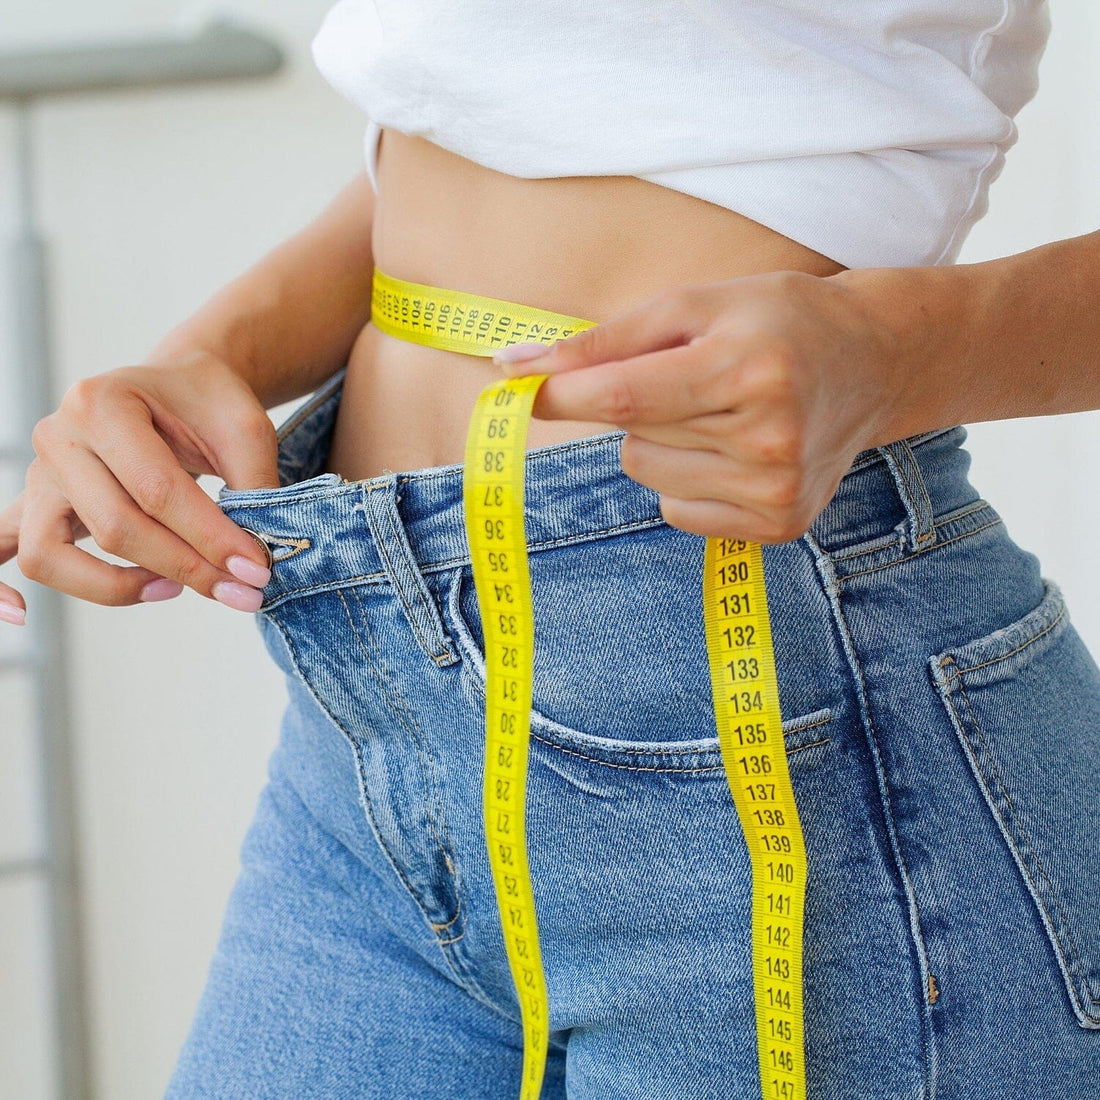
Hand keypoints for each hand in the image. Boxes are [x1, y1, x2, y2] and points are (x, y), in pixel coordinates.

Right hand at [0, 350, 280, 623]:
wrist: (178, 385)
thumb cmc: (208, 405)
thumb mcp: (245, 430)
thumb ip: (253, 490)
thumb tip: (254, 562)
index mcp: (103, 403)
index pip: (157, 490)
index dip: (210, 539)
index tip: (256, 570)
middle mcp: (59, 435)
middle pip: (113, 526)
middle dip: (185, 567)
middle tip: (242, 590)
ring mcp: (39, 474)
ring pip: (50, 554)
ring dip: (115, 586)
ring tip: (174, 588)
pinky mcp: (35, 505)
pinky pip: (0, 549)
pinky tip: (20, 615)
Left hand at [496, 270, 913, 542]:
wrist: (874, 362)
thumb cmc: (776, 321)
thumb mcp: (696, 305)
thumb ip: (605, 339)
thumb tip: (513, 366)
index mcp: (749, 368)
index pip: (624, 397)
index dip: (560, 396)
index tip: (513, 389)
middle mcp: (769, 438)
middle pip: (634, 435)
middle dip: (638, 402)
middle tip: (698, 375)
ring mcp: (776, 490)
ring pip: (649, 472)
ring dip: (664, 441)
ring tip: (723, 410)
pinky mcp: (779, 525)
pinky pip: (676, 508)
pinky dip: (687, 477)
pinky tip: (735, 448)